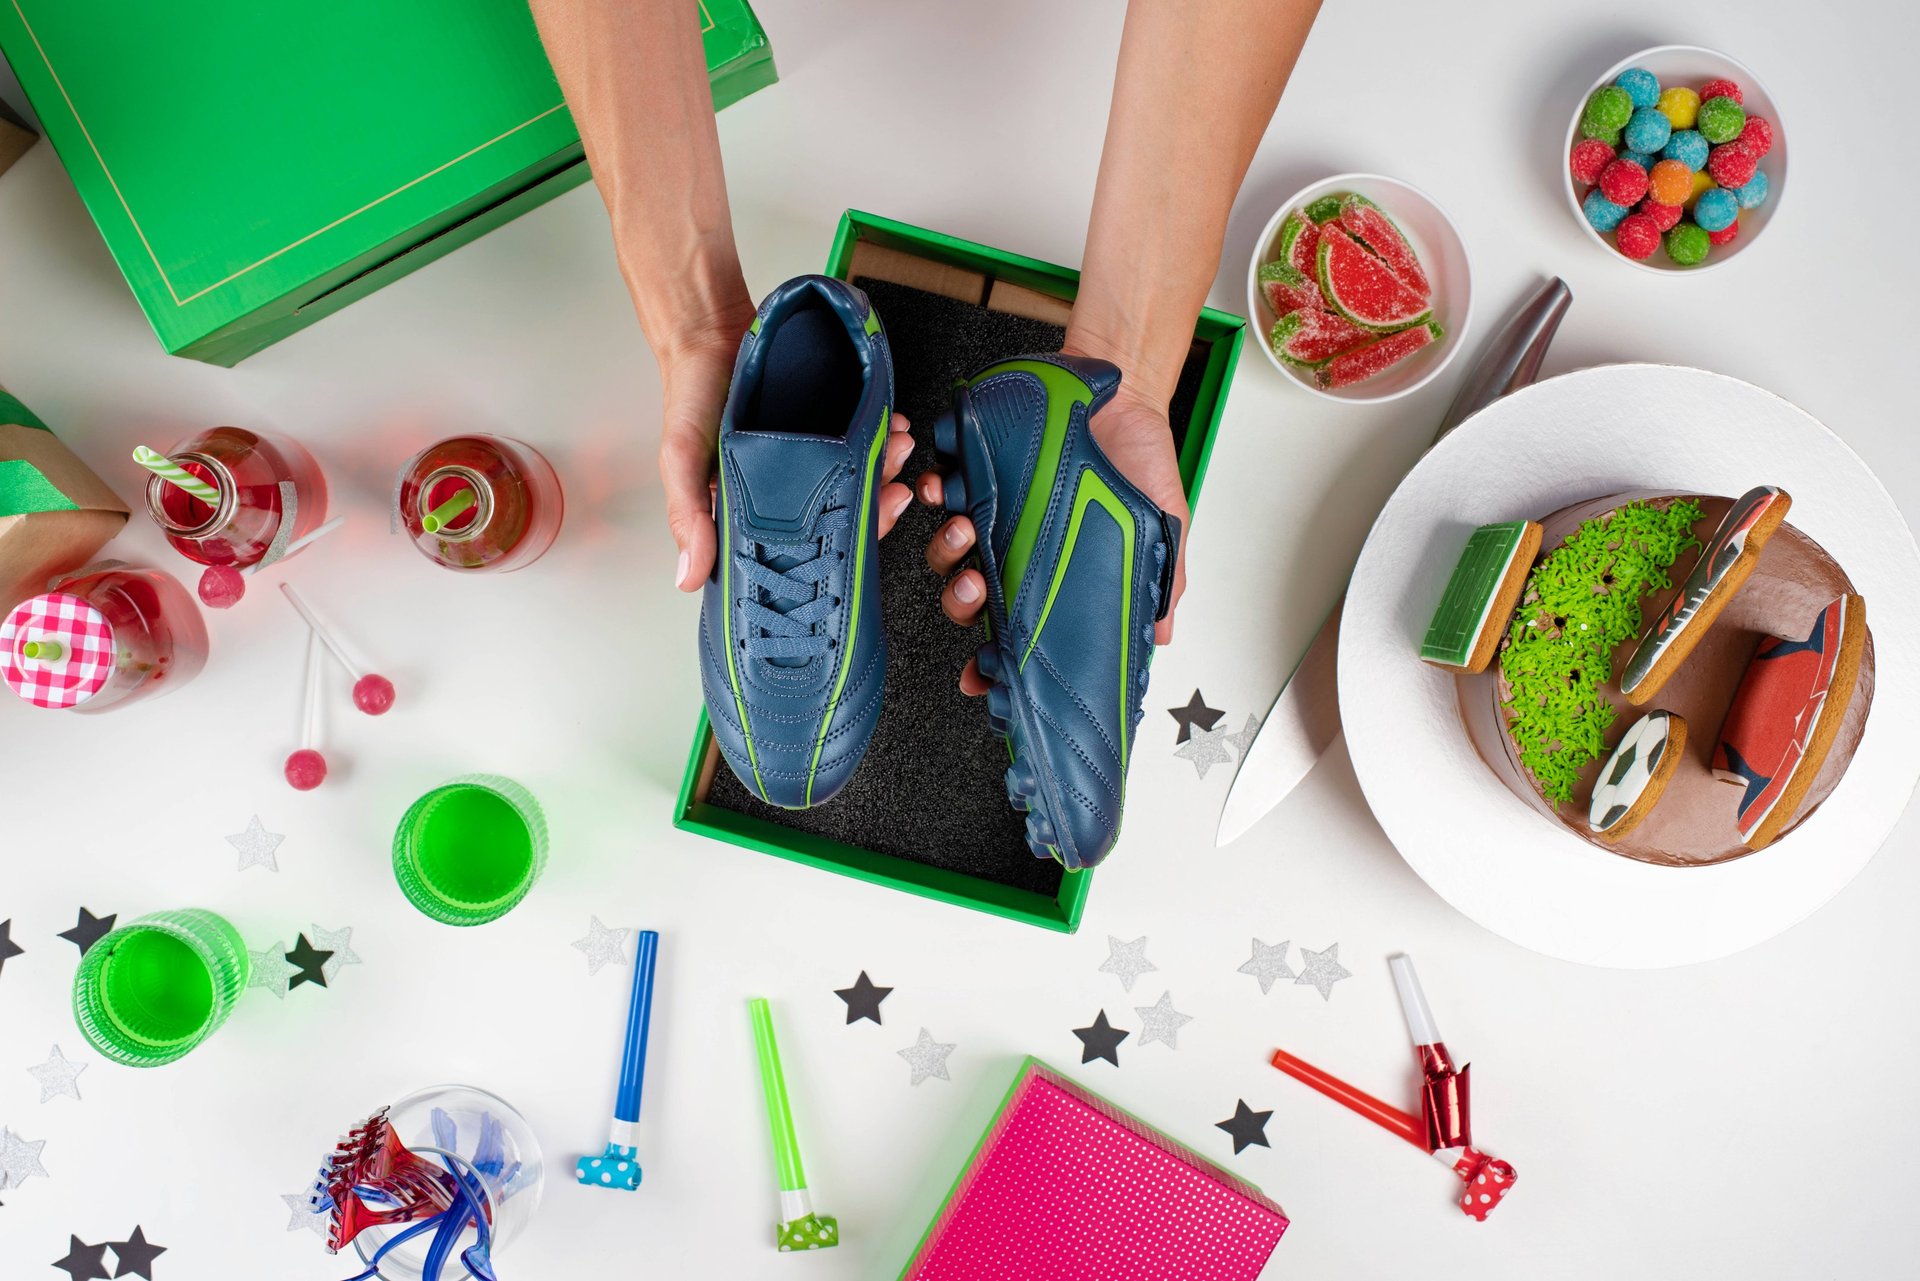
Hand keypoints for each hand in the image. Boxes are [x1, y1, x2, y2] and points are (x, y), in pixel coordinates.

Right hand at [659, 315, 915, 589]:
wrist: (708, 330)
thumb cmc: (689, 398)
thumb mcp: (681, 461)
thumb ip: (688, 516)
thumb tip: (689, 578)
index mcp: (755, 510)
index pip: (806, 543)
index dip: (841, 541)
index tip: (867, 527)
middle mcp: (787, 487)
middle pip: (842, 510)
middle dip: (875, 501)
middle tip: (895, 488)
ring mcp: (808, 454)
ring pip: (857, 472)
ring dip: (884, 464)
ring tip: (895, 446)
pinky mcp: (823, 421)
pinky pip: (859, 433)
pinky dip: (880, 431)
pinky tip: (890, 423)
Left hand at [917, 379, 1187, 695]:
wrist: (1130, 397)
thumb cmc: (1141, 463)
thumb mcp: (1163, 529)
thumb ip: (1162, 583)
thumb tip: (1159, 636)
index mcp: (1049, 575)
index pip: (1012, 630)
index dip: (990, 659)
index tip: (980, 676)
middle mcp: (1013, 549)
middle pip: (966, 596)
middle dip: (962, 600)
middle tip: (978, 586)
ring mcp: (993, 510)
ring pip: (946, 548)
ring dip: (946, 548)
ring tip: (967, 530)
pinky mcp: (979, 466)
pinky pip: (941, 486)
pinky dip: (935, 490)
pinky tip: (945, 488)